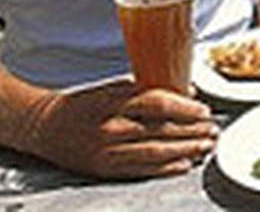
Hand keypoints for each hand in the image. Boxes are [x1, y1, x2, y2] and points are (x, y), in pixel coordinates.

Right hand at [27, 78, 216, 178]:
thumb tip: (187, 92)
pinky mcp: (104, 169)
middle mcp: (110, 126)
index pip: (156, 102)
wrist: (45, 127)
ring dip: (186, 150)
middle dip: (193, 131)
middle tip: (213, 129)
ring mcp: (106, 150)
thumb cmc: (84, 104)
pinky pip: (141, 170)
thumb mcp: (114, 88)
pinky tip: (184, 164)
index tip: (204, 109)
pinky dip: (166, 168)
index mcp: (113, 100)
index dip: (184, 107)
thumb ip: (147, 90)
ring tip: (206, 146)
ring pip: (155, 152)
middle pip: (160, 129)